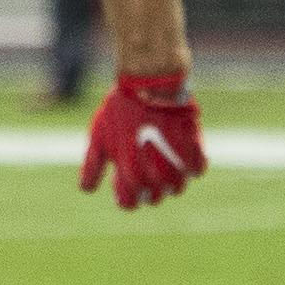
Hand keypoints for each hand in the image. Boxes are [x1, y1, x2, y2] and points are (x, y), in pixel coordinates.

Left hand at [80, 71, 205, 208]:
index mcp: (128, 165)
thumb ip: (93, 165)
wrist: (149, 82)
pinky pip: (198, 169)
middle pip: (154, 196)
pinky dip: (192, 170)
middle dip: (150, 195)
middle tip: (148, 187)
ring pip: (177, 186)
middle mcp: (152, 165)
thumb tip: (86, 190)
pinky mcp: (193, 145)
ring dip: (171, 186)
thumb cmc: (120, 110)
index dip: (128, 202)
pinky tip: (184, 164)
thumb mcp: (99, 135)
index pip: (130, 200)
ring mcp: (174, 156)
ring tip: (166, 178)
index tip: (127, 197)